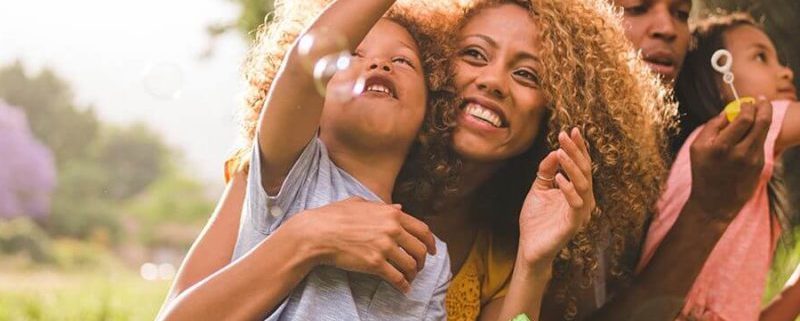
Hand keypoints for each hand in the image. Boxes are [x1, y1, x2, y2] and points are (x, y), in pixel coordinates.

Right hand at [282, 197, 435, 292]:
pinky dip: (403, 285)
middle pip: (420, 249)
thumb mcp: (361, 203)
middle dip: (422, 261)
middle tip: (419, 266)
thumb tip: (399, 207)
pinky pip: (397, 278)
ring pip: (411, 265)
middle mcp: (392, 229)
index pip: (422, 229)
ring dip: (413, 274)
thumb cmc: (335, 216)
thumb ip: (383, 206)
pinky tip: (403, 288)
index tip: (433, 249)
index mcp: (392, 214)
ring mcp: (384, 247)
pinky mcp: (375, 264)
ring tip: (409, 277)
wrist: (317, 233)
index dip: (431, 242)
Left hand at [517, 128, 595, 266]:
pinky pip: (576, 203)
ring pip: (583, 184)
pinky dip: (568, 189)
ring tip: (561, 152)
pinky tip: (558, 178)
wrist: (529, 246)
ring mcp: (580, 212)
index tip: (572, 130)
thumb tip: (555, 151)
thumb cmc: (536, 219)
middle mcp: (583, 200)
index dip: (578, 148)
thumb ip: (547, 171)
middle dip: (576, 152)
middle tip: (565, 136)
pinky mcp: (573, 224)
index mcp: (577, 191)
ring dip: (572, 166)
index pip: (581, 166)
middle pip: (584, 171)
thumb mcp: (539, 188)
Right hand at [688, 97, 771, 223]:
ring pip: (764, 132)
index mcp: (722, 146)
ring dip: (762, 119)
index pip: (744, 118)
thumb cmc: (703, 171)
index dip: (749, 106)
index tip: (747, 101)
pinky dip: (756, 136)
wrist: (714, 202)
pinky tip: (748, 136)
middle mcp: (740, 153)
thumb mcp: (697, 147)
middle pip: (762, 122)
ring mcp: (753, 160)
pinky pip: (760, 144)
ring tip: (757, 113)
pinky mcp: (759, 166)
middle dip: (764, 107)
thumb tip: (729, 110)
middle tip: (761, 100)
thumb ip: (712, 126)